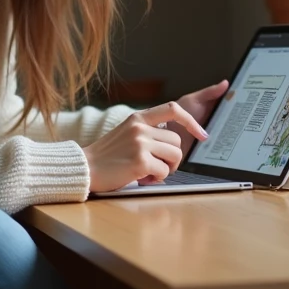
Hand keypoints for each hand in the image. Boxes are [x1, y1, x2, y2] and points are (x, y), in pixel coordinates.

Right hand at [83, 102, 208, 191]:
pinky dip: (156, 179)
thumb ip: (148, 131)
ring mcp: (140, 143)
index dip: (192, 122)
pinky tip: (141, 178)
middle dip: (173, 158)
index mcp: (137, 117)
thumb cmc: (107, 156)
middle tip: (158, 167)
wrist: (85, 168)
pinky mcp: (140, 161)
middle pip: (177, 141)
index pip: (173, 109)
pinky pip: (164, 172)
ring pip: (175, 156)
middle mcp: (140, 127)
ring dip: (166, 169)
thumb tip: (175, 142)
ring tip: (148, 172)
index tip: (202, 134)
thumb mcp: (126, 133)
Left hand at [167, 79, 288, 158]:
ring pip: (275, 151)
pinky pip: (262, 167)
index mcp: (234, 119)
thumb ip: (210, 95)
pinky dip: (281, 166)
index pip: (266, 115)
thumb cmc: (174, 125)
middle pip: (277, 133)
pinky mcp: (234, 166)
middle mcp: (241, 136)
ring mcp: (239, 152)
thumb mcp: (191, 104)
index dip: (286, 112)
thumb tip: (226, 83)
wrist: (162, 144)